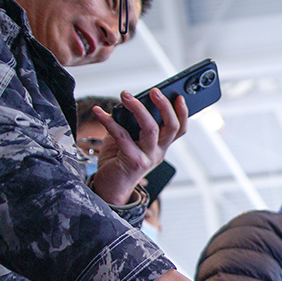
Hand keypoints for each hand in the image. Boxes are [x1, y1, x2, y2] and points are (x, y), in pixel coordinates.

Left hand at [90, 89, 187, 205]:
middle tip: (154, 91)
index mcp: (160, 147)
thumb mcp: (127, 140)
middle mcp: (158, 152)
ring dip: (138, 109)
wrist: (110, 189)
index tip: (179, 96)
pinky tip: (99, 112)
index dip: (182, 113)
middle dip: (165, 106)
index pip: (179, 129)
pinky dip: (109, 121)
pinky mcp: (133, 161)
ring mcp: (148, 157)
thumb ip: (129, 125)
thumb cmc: (118, 163)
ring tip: (125, 95)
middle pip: (171, 127)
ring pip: (151, 129)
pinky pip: (122, 136)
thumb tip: (125, 104)